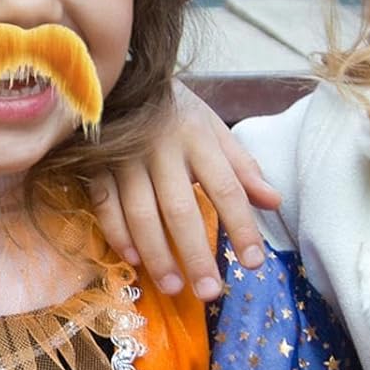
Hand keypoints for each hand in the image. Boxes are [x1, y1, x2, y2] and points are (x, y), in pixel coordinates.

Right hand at [87, 84, 279, 300]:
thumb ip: (241, 165)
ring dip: (157, 253)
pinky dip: (117, 234)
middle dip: (196, 253)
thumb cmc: (172, 109)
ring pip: (140, 213)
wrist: (113, 78)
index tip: (253, 263)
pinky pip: (105, 205)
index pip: (226, 188)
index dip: (241, 227)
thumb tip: (274, 201)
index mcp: (198, 137)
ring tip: (174, 286)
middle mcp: (162, 149)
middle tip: (210, 292)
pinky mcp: (95, 166)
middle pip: (181, 209)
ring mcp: (124, 158)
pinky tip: (133, 260)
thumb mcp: (212, 127)